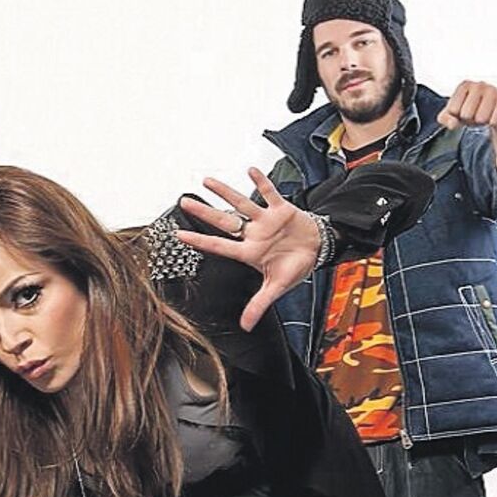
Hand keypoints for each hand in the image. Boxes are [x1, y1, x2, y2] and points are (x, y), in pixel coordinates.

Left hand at [175, 167, 319, 331]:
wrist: (318, 249)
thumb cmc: (296, 266)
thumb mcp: (277, 287)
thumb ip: (259, 304)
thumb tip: (245, 326)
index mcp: (249, 252)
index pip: (219, 245)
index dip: (199, 241)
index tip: (179, 235)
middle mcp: (253, 234)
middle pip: (224, 221)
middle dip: (204, 212)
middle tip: (183, 202)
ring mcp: (265, 220)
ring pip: (241, 203)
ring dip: (225, 192)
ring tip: (206, 181)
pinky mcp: (282, 209)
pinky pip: (269, 194)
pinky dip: (261, 182)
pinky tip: (250, 170)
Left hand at [437, 80, 496, 129]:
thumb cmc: (473, 110)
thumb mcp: (454, 114)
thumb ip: (445, 118)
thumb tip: (452, 124)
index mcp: (464, 85)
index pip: (453, 110)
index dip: (458, 116)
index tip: (465, 110)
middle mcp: (479, 84)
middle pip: (467, 114)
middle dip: (471, 119)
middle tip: (477, 113)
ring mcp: (494, 90)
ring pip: (481, 118)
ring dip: (483, 121)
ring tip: (486, 114)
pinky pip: (495, 120)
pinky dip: (494, 123)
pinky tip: (496, 115)